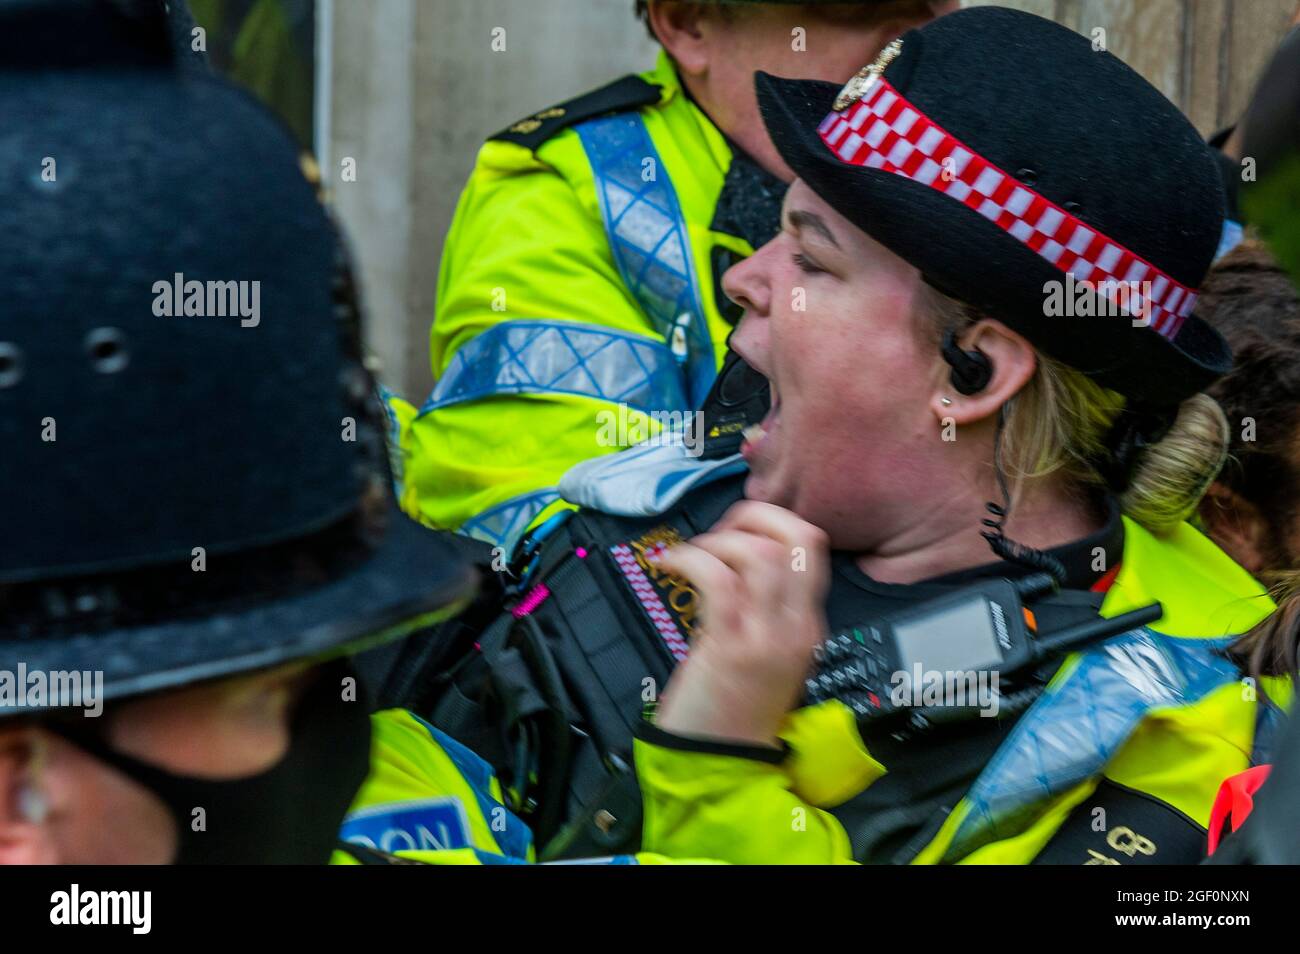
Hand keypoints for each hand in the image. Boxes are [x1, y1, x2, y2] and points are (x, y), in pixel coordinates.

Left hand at [652, 500, 830, 747]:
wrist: (719, 765)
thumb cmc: (730, 706)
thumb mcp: (761, 651)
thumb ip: (759, 608)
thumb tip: (732, 554)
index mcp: (808, 625)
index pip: (812, 548)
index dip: (774, 519)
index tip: (738, 526)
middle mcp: (797, 626)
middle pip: (800, 539)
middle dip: (756, 515)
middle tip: (720, 529)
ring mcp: (768, 637)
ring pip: (759, 555)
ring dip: (720, 539)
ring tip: (694, 552)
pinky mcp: (731, 648)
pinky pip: (718, 581)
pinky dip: (690, 559)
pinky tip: (670, 563)